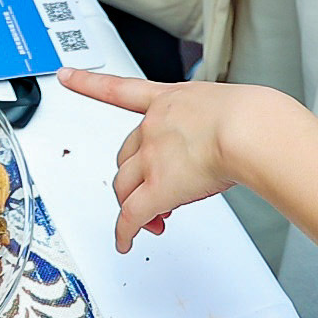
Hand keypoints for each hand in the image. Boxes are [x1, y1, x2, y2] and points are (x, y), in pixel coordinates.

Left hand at [61, 69, 293, 251]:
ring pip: (126, 187)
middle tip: (155, 197)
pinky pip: (131, 217)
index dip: (88, 83)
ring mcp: (152, 157)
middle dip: (135, 178)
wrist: (249, 129)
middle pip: (126, 155)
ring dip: (135, 207)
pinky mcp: (157, 188)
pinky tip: (125, 242)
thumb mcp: (227, 107)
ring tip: (154, 221)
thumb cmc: (252, 118)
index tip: (66, 75)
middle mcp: (153, 125)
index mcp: (169, 100)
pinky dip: (125, 232)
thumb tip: (225, 149)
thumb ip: (214, 125)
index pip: (120, 89)